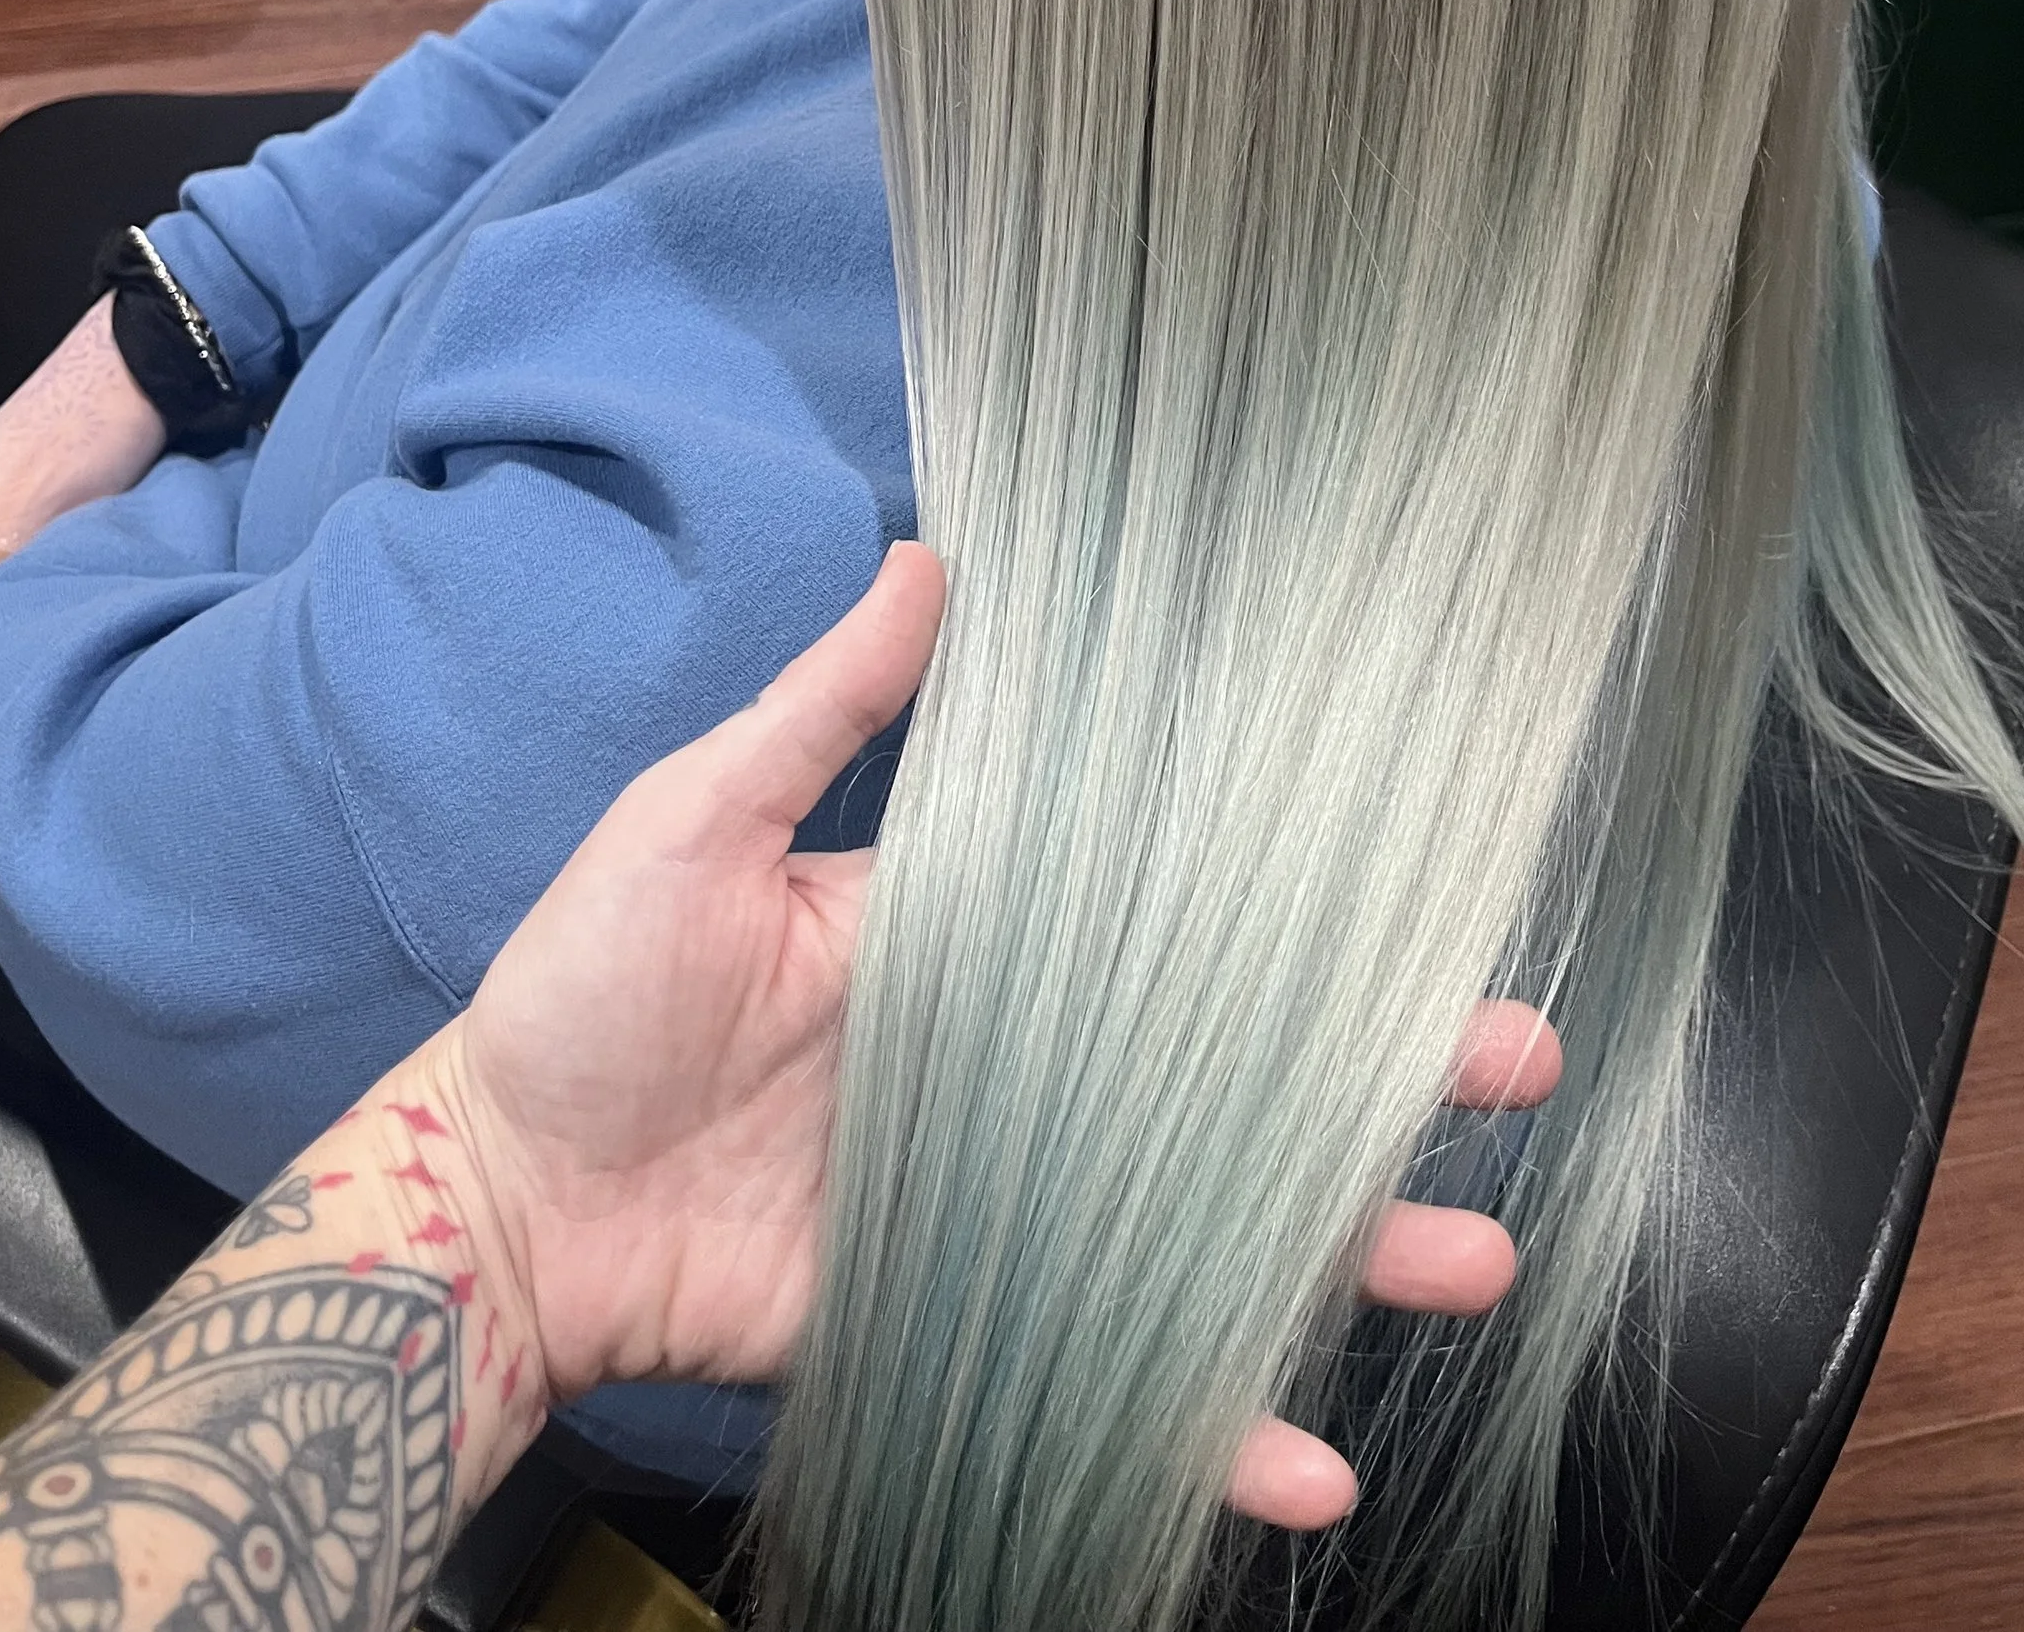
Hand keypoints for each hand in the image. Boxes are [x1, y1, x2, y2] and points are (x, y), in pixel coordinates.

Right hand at [0, 296, 165, 627]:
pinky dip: (61, 573)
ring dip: (36, 603)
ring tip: (77, 601)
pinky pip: (33, 563)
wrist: (138, 359)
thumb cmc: (84, 421)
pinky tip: (90, 571)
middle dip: (3, 631)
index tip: (14, 667)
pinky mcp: (36, 507)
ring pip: (0, 589)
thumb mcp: (24, 505)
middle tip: (54, 634)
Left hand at [425, 545, 1559, 1529]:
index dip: (1296, 917)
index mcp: (975, 940)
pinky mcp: (960, 1326)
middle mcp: (1019, 1073)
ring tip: (1474, 1261)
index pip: (1172, 919)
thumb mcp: (698, 822)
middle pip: (1234, 1080)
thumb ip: (824, 712)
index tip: (1429, 902)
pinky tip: (1300, 1468)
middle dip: (1381, 1085)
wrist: (501, 1199)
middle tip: (1523, 1079)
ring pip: (1211, 1233)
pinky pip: (1110, 1384)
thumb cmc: (586, 987)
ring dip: (1345, 1259)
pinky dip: (1209, 1433)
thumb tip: (929, 554)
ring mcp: (1003, 1207)